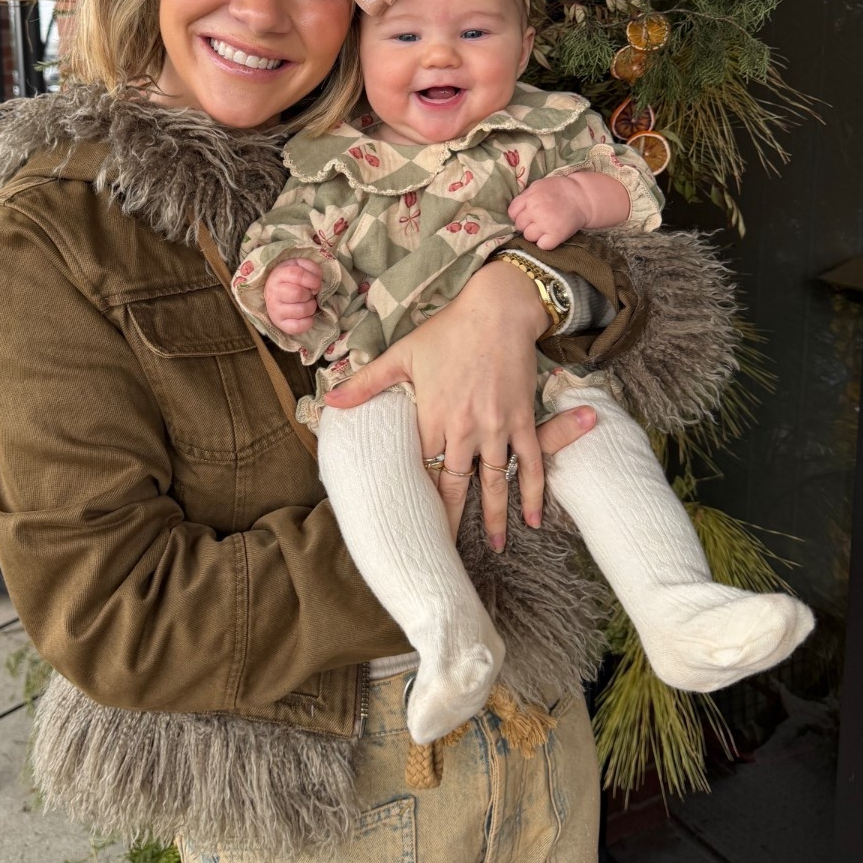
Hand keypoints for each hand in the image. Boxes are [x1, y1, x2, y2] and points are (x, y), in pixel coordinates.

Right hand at [263, 258, 322, 334]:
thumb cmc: (291, 277)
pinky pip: (297, 327)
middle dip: (310, 294)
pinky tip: (307, 316)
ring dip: (311, 307)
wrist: (275, 290)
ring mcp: (275, 309)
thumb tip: (317, 284)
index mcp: (279, 275)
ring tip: (307, 303)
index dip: (312, 279)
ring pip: (301, 310)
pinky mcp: (279, 323)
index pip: (297, 274)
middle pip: (298, 293)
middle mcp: (274, 292)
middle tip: (309, 294)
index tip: (316, 284)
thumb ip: (312, 268)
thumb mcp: (300, 265)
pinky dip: (307, 322)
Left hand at [323, 261, 595, 546]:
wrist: (498, 309)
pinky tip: (532, 520)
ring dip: (492, 517)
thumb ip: (367, 383)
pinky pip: (529, 464)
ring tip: (492, 547)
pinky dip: (531, 493)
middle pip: (453, 484)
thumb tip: (329, 401)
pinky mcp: (521, 420)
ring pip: (493, 483)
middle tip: (441, 553)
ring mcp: (496, 427)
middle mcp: (464, 428)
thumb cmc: (448, 329)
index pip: (418, 466)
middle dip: (447, 520)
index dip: (412, 495)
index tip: (404, 522)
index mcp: (431, 415)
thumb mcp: (402, 354)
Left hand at [508, 175, 589, 247]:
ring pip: (528, 236)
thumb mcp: (539, 186)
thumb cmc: (560, 190)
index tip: (528, 214)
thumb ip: (526, 197)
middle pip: (519, 225)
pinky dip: (546, 242)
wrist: (583, 197)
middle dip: (527, 224)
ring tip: (545, 227)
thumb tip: (515, 211)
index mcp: (530, 197)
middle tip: (539, 220)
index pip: (512, 213)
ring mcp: (545, 224)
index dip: (518, 215)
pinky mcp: (556, 235)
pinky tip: (551, 235)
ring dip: (535, 234)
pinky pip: (542, 245)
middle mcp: (535, 210)